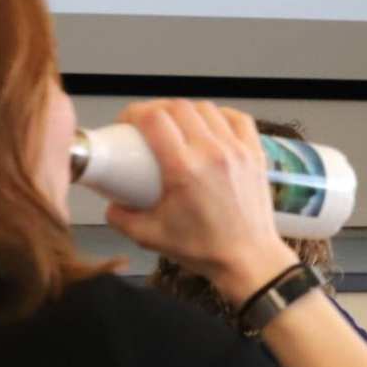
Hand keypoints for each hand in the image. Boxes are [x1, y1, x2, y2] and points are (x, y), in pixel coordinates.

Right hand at [103, 100, 295, 306]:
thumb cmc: (202, 249)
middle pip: (178, 107)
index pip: (154, 119)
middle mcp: (212, 152)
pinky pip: (238, 118)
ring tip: (175, 124)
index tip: (127, 121)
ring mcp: (238, 150)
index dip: (135, 112)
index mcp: (184, 169)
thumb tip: (110, 202)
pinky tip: (209, 124)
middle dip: (156, 109)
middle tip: (146, 123)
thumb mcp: (149, 237)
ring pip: (207, 109)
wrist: (248, 258)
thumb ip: (121, 218)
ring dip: (186, 110)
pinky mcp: (256, 153)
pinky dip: (220, 115)